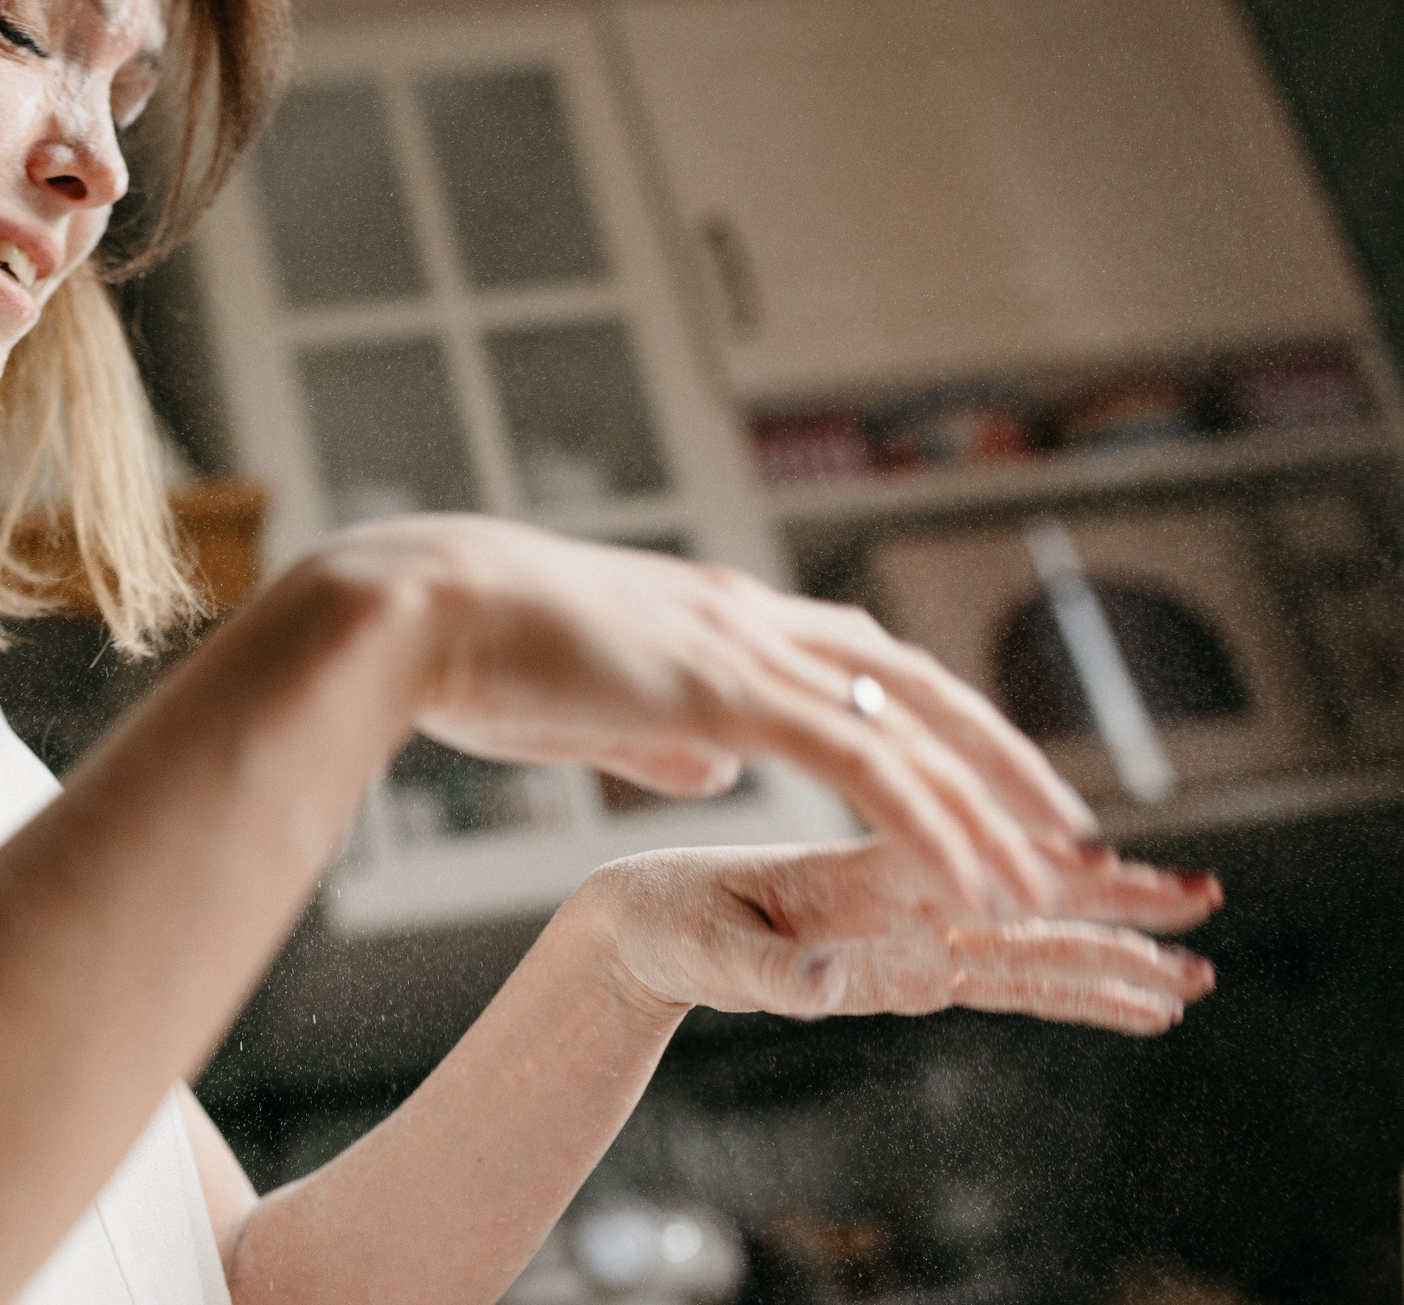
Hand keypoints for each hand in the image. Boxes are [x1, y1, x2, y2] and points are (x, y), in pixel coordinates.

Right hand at [326, 520, 1096, 916]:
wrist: (416, 611)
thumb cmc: (470, 655)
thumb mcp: (585, 702)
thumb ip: (662, 733)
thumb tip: (715, 768)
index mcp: (715, 616)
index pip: (854, 661)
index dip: (926, 715)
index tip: (979, 765)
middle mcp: (748, 617)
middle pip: (912, 680)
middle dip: (995, 750)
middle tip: (1065, 816)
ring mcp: (744, 646)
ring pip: (908, 725)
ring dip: (988, 800)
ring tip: (1054, 870)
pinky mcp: (728, 688)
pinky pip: (863, 762)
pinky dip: (930, 818)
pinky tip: (973, 871)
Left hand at [576, 840, 1222, 1034]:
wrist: (640, 921)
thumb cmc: (672, 915)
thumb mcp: (707, 945)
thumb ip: (766, 970)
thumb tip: (818, 989)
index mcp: (856, 869)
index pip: (964, 857)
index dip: (1035, 861)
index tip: (1107, 865)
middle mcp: (898, 894)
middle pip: (1021, 895)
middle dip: (1112, 904)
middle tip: (1202, 904)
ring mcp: (907, 928)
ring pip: (1025, 941)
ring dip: (1109, 954)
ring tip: (1193, 975)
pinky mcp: (904, 962)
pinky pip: (998, 976)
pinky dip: (1067, 989)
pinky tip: (1133, 1005)